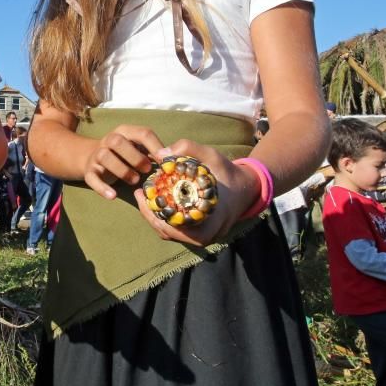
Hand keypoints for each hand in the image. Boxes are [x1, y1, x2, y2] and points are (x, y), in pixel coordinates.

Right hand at [81, 124, 164, 198]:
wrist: (95, 159)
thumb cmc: (126, 155)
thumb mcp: (140, 149)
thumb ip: (154, 152)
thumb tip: (172, 159)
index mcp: (126, 132)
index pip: (142, 133)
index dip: (156, 147)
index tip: (166, 162)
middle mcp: (109, 140)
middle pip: (117, 141)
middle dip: (135, 156)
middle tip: (147, 169)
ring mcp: (97, 155)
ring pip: (104, 156)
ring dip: (122, 170)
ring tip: (134, 180)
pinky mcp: (89, 171)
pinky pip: (92, 177)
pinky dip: (102, 187)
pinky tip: (113, 196)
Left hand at [133, 140, 260, 246]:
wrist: (247, 188)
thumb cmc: (228, 173)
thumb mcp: (212, 156)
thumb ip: (189, 149)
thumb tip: (161, 153)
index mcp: (208, 224)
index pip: (172, 226)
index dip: (153, 212)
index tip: (143, 195)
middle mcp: (204, 236)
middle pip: (166, 231)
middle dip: (149, 213)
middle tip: (138, 194)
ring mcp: (201, 237)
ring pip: (169, 232)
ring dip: (154, 215)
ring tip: (142, 196)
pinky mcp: (197, 233)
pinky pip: (175, 229)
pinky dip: (163, 217)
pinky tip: (155, 200)